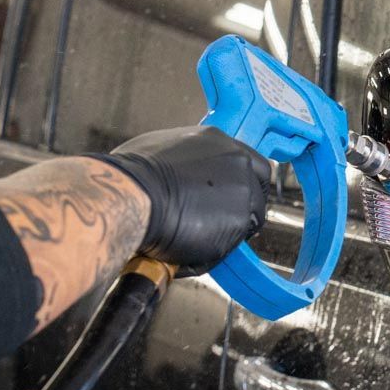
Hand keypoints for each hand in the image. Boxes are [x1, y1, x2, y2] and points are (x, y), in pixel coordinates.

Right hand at [97, 127, 271, 269]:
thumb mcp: (161, 150)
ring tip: (196, 237)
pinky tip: (192, 247)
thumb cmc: (131, 177)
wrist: (131, 197)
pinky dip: (218, 249)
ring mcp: (243, 188)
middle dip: (246, 206)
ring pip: (250, 217)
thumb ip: (187, 160)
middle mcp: (238, 160)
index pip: (248, 162)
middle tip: (223, 222)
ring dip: (230, 230)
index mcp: (218, 140)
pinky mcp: (241, 218)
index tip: (232, 197)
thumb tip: (183, 175)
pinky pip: (235, 241)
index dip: (242, 182)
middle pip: (259, 187)